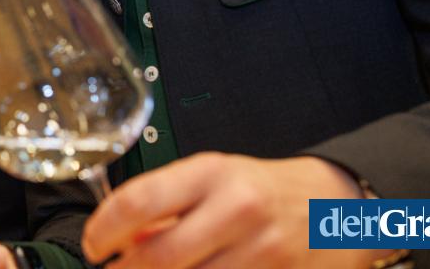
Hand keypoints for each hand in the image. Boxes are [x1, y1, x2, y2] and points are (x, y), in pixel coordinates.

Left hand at [82, 152, 391, 267]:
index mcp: (211, 173)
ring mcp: (262, 250)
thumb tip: (118, 239)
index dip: (103, 230)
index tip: (93, 246)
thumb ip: (164, 207)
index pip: (139, 201)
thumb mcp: (211, 179)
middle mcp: (236, 208)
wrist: (336, 206)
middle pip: (159, 257)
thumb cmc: (261, 190)